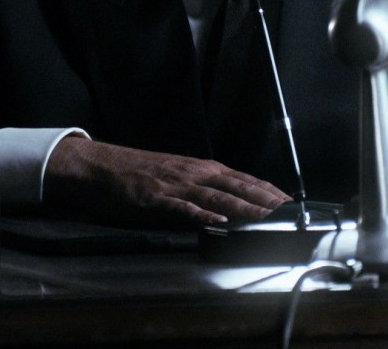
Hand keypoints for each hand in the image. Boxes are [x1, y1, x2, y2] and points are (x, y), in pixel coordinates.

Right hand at [42, 137, 289, 226]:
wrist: (99, 165)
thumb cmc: (137, 171)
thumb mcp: (175, 174)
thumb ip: (200, 186)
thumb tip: (227, 202)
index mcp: (199, 168)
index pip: (240, 178)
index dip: (265, 189)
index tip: (288, 200)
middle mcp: (192, 173)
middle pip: (235, 185)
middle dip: (263, 198)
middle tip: (287, 211)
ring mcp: (174, 185)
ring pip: (215, 195)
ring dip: (242, 206)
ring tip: (264, 216)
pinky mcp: (155, 198)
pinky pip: (181, 207)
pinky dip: (201, 214)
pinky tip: (217, 221)